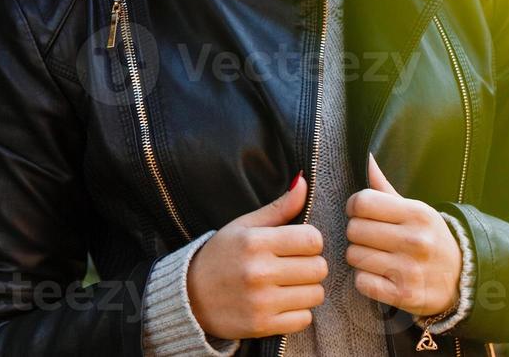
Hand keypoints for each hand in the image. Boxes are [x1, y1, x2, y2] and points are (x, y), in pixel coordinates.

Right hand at [186, 172, 328, 339]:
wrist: (189, 297)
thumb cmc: (221, 256)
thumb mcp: (244, 226)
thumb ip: (279, 207)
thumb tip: (303, 181)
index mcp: (255, 242)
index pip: (312, 239)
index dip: (311, 241)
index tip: (299, 245)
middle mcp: (259, 272)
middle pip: (319, 268)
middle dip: (311, 265)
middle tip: (294, 266)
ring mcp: (261, 302)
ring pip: (315, 294)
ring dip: (307, 290)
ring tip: (288, 285)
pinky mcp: (262, 326)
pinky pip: (304, 319)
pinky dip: (298, 312)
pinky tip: (282, 303)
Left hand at [345, 152, 462, 318]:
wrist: (462, 280)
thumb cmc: (431, 240)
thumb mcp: (416, 211)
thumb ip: (386, 189)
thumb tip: (367, 158)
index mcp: (417, 213)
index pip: (362, 202)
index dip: (354, 207)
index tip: (361, 213)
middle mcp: (415, 240)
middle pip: (354, 229)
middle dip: (357, 234)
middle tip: (371, 239)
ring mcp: (409, 269)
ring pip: (354, 256)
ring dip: (360, 257)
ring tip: (377, 257)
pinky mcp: (403, 295)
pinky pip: (361, 282)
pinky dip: (365, 280)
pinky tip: (380, 276)